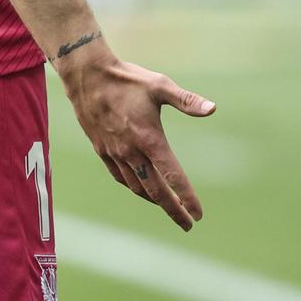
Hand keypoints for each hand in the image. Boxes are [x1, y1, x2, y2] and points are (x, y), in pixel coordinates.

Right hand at [55, 40, 214, 230]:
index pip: (172, 176)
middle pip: (155, 191)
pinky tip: (140, 188)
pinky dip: (134, 188)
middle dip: (173, 210)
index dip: (187, 197)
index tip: (198, 214)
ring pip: (137, 187)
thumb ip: (187, 101)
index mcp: (149, 139)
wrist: (86, 76)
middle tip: (188, 224)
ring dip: (154, 200)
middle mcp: (132, 152)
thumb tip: (213, 108)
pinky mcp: (102, 150)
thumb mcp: (160, 85)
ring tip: (168, 207)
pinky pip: (120, 177)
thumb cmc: (127, 79)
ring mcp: (115, 153)